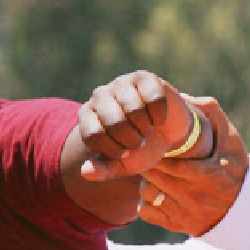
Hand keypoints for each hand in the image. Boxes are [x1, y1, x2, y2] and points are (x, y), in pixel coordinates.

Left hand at [77, 71, 201, 180]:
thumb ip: (103, 170)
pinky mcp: (143, 77)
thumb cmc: (138, 149)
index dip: (113, 150)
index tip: (122, 153)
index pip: (94, 136)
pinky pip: (154, 99)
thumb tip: (85, 172)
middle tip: (138, 142)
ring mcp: (120, 83)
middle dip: (132, 140)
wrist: (164, 133)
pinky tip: (158, 119)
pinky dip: (160, 116)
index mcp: (86, 116)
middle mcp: (99, 95)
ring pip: (135, 110)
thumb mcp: (120, 165)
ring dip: (146, 128)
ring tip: (146, 129)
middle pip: (115, 123)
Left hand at [136, 98, 248, 235]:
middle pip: (156, 177)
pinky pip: (146, 211)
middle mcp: (195, 198)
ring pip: (147, 194)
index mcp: (210, 177)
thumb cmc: (235, 170)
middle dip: (149, 163)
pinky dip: (146, 200)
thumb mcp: (231, 141)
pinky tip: (156, 191)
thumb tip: (184, 96)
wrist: (244, 213)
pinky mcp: (175, 226)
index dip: (160, 155)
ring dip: (146, 181)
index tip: (154, 144)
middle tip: (148, 153)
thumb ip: (212, 114)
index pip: (175, 166)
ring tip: (154, 173)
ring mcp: (184, 214)